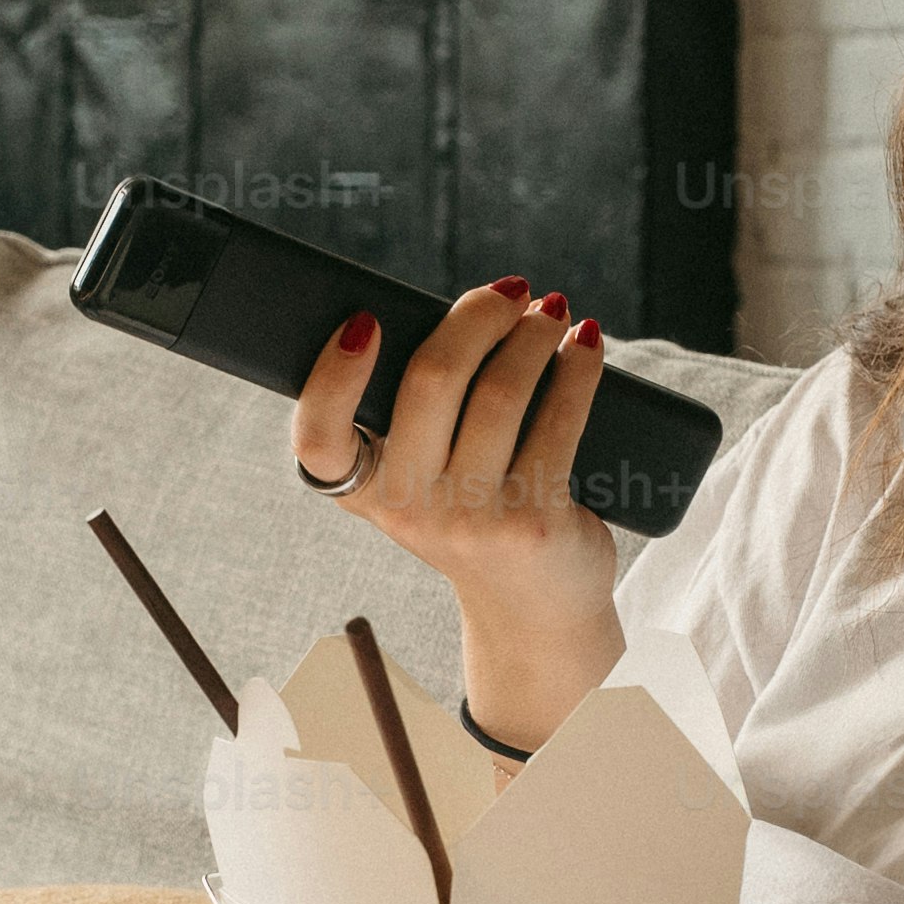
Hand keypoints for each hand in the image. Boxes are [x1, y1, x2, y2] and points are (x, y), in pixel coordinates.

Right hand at [288, 280, 626, 741]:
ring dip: (533, 335)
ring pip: (502, 393)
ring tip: (552, 312)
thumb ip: (418, 413)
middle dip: (475, 316)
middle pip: (430, 382)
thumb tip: (470, 308)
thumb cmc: (478, 518)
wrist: (535, 612)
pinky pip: (558, 422)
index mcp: (368, 491)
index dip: (332, 376)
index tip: (366, 320)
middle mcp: (410, 511)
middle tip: (510, 291)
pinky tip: (585, 347)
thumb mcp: (425, 481)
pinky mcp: (534, 524)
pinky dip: (577, 371)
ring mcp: (472, 521)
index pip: (318, 441)